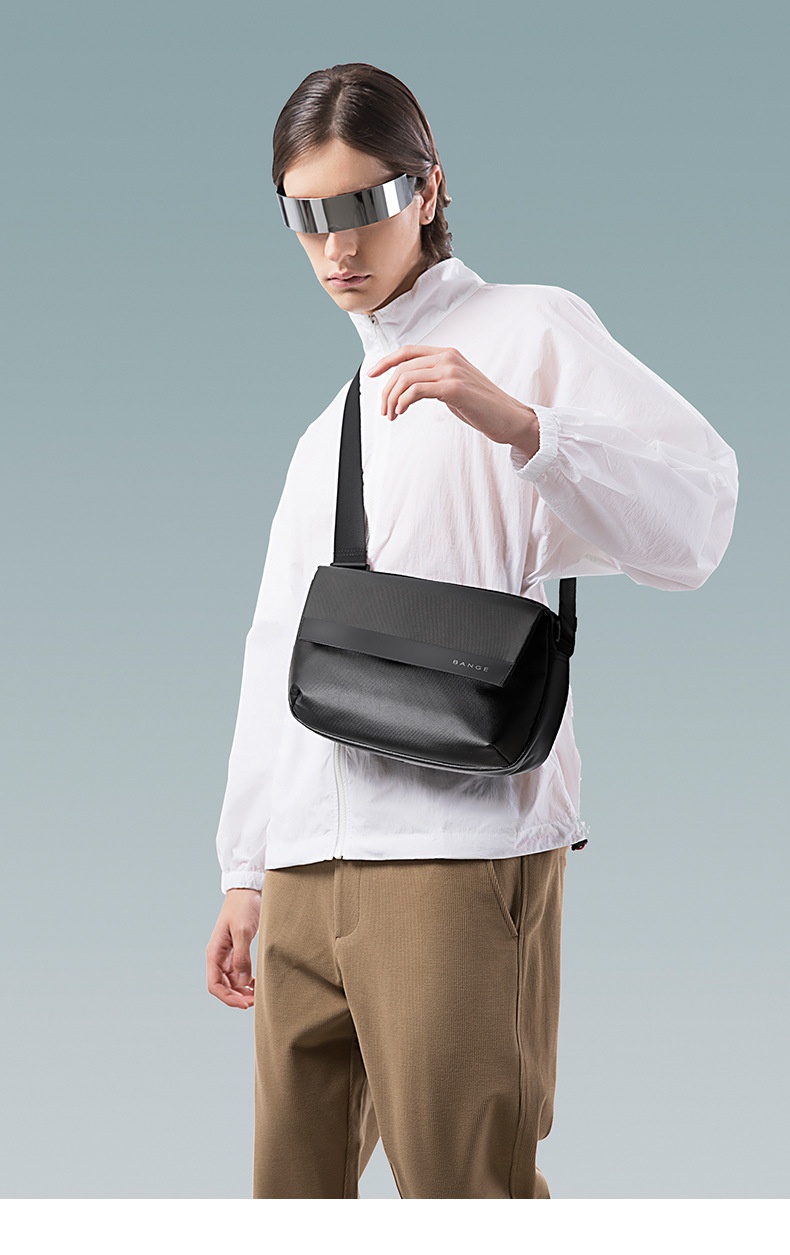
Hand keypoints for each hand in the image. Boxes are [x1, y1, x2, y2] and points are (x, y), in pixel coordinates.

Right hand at [206, 888, 261, 1008]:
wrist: (248, 889)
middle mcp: (219, 956)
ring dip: (243, 991)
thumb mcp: (243, 930)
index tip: (244, 1004)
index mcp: (215, 952)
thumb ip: (242, 956)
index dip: (227, 998)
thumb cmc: (243, 906)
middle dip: (237, 997)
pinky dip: (247, 981)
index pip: (214, 985)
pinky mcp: (238, 950)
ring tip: (258, 995)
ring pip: (232, 981)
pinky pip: (240, 972)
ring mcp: (228, 954)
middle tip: (256, 1001)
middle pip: (223, 986)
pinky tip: (258, 983)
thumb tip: (242, 981)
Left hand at [367, 344, 539, 458]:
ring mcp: (452, 371)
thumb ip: (436, 380)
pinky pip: (416, 390)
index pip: (408, 351)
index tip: (371, 374)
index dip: (386, 361)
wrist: (510, 418)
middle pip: (403, 367)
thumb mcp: (455, 387)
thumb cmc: (483, 407)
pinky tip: (401, 412)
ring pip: (406, 378)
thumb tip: (410, 387)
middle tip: (384, 410)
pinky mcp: (454, 388)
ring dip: (392, 399)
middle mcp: (449, 357)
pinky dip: (403, 401)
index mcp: (448, 354)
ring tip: (392, 415)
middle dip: (386, 389)